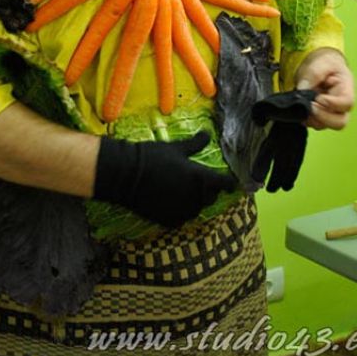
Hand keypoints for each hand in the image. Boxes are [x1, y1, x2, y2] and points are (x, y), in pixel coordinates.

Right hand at [93, 130, 236, 227]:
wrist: (126, 175)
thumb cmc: (152, 157)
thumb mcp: (176, 148)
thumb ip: (195, 144)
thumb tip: (208, 135)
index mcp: (201, 178)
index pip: (225, 183)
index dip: (228, 182)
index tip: (230, 183)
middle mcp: (195, 197)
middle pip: (211, 196)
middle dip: (209, 190)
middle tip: (198, 181)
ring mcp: (183, 211)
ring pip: (197, 208)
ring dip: (195, 201)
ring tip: (183, 190)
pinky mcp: (170, 220)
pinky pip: (182, 217)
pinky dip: (181, 211)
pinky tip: (172, 201)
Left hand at [295, 48, 354, 129]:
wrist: (321, 69)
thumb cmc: (326, 66)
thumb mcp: (322, 63)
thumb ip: (314, 74)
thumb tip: (302, 88)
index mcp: (347, 90)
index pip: (347, 103)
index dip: (333, 103)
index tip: (319, 98)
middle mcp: (341, 107)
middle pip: (340, 122)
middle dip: (323, 117)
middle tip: (310, 106)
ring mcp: (331, 114)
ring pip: (324, 125)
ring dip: (311, 118)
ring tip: (302, 103)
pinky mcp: (319, 118)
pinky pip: (313, 124)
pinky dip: (304, 118)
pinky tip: (299, 107)